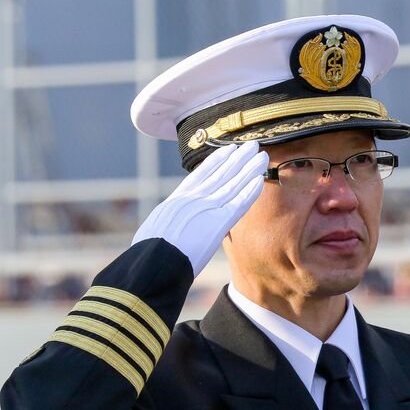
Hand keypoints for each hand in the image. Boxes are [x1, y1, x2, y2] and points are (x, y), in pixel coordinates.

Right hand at [132, 141, 268, 276]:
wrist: (150, 265)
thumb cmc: (148, 257)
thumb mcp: (155, 233)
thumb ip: (169, 225)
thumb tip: (168, 231)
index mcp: (176, 201)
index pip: (200, 175)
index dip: (216, 161)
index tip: (228, 150)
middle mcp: (191, 199)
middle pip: (219, 173)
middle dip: (236, 158)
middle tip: (251, 145)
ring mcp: (204, 210)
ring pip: (231, 184)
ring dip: (248, 169)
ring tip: (262, 156)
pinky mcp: (216, 223)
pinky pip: (237, 204)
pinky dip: (249, 191)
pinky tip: (260, 180)